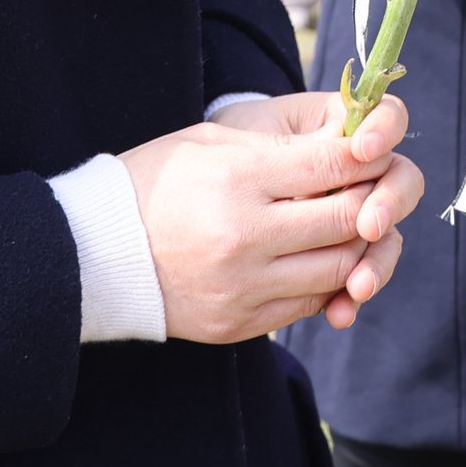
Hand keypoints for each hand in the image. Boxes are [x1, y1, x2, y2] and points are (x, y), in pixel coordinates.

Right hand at [120, 92, 420, 342]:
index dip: (366, 155)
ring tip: (347, 226)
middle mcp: (244, 236)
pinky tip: (316, 259)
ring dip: (354, 246)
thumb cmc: (155, 182)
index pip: (332, 165)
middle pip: (345, 219)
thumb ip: (281, 147)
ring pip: (337, 268)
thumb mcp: (212, 142)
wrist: (91, 252)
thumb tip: (350, 147)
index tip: (374, 150)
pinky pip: (306, 304)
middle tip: (370, 189)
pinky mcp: (237, 324)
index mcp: (237, 179)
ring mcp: (242, 286)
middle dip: (370, 200)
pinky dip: (325, 282)